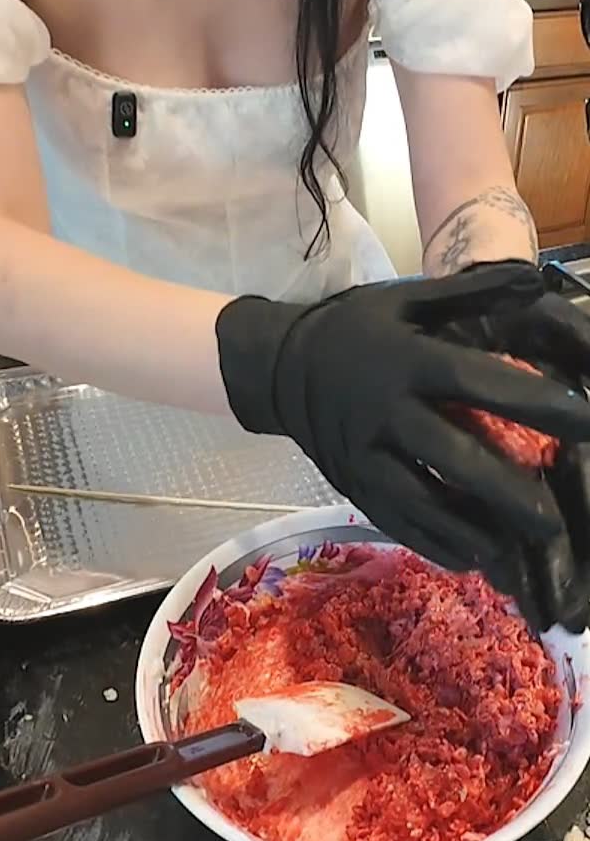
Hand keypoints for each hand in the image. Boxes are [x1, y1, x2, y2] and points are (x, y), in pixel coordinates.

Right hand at [215, 263, 589, 629]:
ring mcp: (363, 456)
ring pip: (422, 504)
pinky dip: (435, 544)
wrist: (280, 367)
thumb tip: (537, 282)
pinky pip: (396, 522)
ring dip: (473, 531)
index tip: (585, 418)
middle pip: (452, 458)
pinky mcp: (352, 486)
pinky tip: (472, 558)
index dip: (531, 401)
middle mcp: (383, 413)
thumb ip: (470, 293)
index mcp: (403, 361)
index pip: (474, 381)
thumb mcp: (404, 299)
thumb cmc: (353, 329)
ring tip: (518, 552)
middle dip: (508, 492)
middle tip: (555, 517)